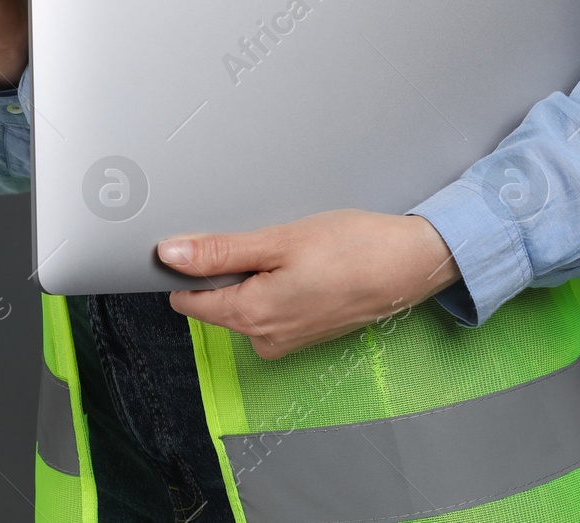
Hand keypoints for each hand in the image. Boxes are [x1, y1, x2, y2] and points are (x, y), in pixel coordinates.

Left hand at [159, 210, 461, 359]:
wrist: (410, 265)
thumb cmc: (353, 249)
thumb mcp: (279, 241)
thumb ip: (220, 252)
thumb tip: (169, 255)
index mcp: (250, 317)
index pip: (187, 299)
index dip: (189, 267)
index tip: (210, 240)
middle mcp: (264, 339)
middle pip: (217, 300)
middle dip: (231, 268)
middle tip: (268, 240)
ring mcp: (286, 340)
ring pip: (247, 302)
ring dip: (259, 274)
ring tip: (294, 251)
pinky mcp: (305, 334)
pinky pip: (273, 308)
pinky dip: (280, 284)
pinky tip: (307, 265)